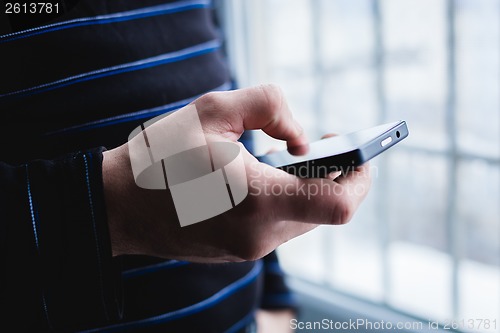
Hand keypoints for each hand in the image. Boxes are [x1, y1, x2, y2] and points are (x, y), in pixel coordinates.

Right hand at [102, 84, 370, 261]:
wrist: (116, 205)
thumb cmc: (159, 156)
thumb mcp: (212, 109)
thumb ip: (270, 107)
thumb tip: (302, 138)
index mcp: (257, 200)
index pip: (338, 204)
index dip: (360, 178)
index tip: (357, 153)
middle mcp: (259, 234)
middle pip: (324, 210)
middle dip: (330, 176)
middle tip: (317, 143)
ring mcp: (248, 249)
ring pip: (302, 219)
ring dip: (303, 187)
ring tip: (279, 158)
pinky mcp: (239, 252)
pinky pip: (278, 226)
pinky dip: (282, 200)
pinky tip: (256, 179)